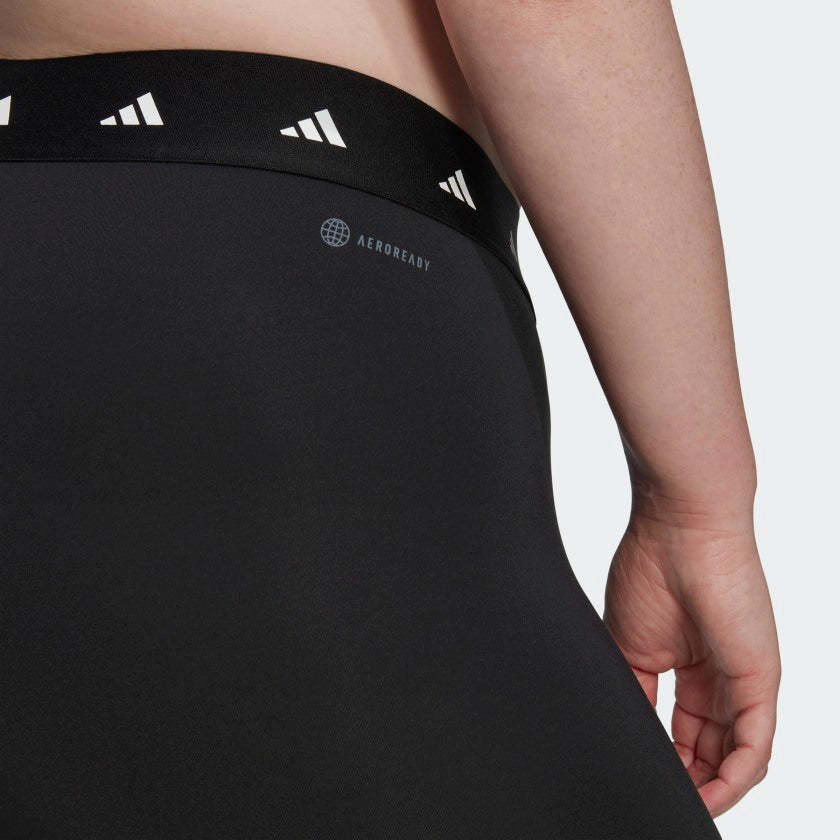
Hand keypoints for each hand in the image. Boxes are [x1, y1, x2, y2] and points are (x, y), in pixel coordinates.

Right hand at [604, 501, 780, 817]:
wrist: (677, 530)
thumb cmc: (650, 571)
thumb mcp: (629, 647)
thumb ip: (637, 696)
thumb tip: (629, 736)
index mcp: (689, 667)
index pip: (684, 731)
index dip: (668, 763)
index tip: (644, 778)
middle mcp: (722, 678)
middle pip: (711, 750)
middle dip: (690, 781)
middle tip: (663, 799)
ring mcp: (745, 680)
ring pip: (737, 757)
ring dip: (712, 790)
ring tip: (684, 807)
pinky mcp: (761, 680)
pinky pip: (754, 747)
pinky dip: (733, 781)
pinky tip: (709, 797)